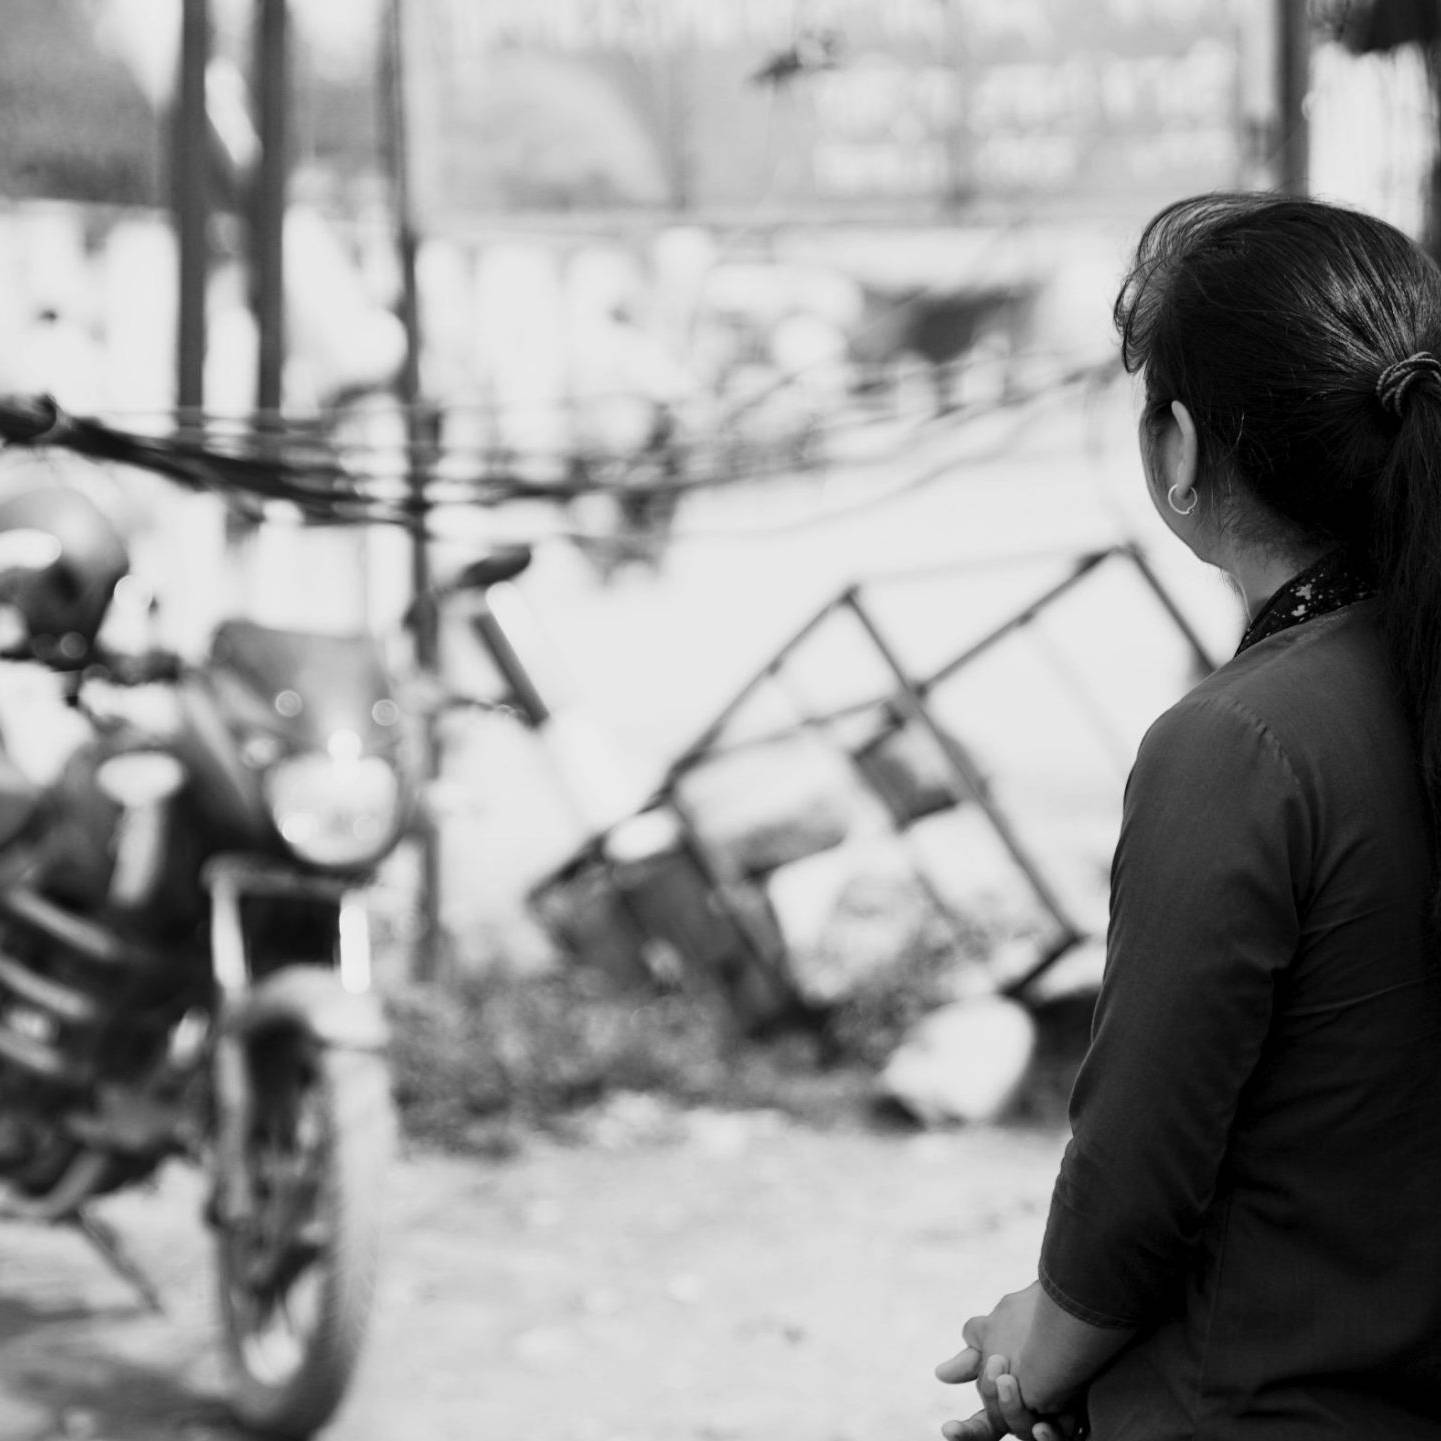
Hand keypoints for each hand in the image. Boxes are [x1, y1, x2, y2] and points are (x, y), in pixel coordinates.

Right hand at [935, 1283, 1078, 1439]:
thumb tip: (940, 1375)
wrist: (1077, 1307)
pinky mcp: (1073, 1421)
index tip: (946, 1428)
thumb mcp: (996, 1335)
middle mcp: (1027, 1409)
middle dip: (980, 1425)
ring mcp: (1049, 1416)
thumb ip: (972, 1358)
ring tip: (1007, 1377)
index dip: (966, 1430)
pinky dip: (1046, 1436)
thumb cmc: (1037, 1318)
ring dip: (1010, 1409)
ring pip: (1020, 1431)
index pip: (985, 1420)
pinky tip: (1039, 1423)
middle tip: (963, 1414)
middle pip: (998, 1428)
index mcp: (1008, 1394)